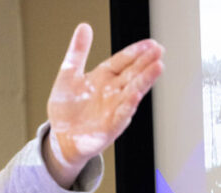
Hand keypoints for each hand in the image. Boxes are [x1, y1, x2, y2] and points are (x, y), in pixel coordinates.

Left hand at [44, 23, 163, 187]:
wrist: (61, 138)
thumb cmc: (67, 110)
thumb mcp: (68, 75)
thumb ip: (77, 52)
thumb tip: (84, 27)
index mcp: (104, 78)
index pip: (123, 61)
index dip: (135, 52)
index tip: (150, 43)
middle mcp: (112, 93)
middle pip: (132, 74)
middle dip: (146, 63)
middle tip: (159, 51)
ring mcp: (113, 110)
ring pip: (132, 92)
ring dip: (144, 81)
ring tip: (157, 67)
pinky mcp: (109, 127)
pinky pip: (120, 116)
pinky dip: (127, 107)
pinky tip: (135, 97)